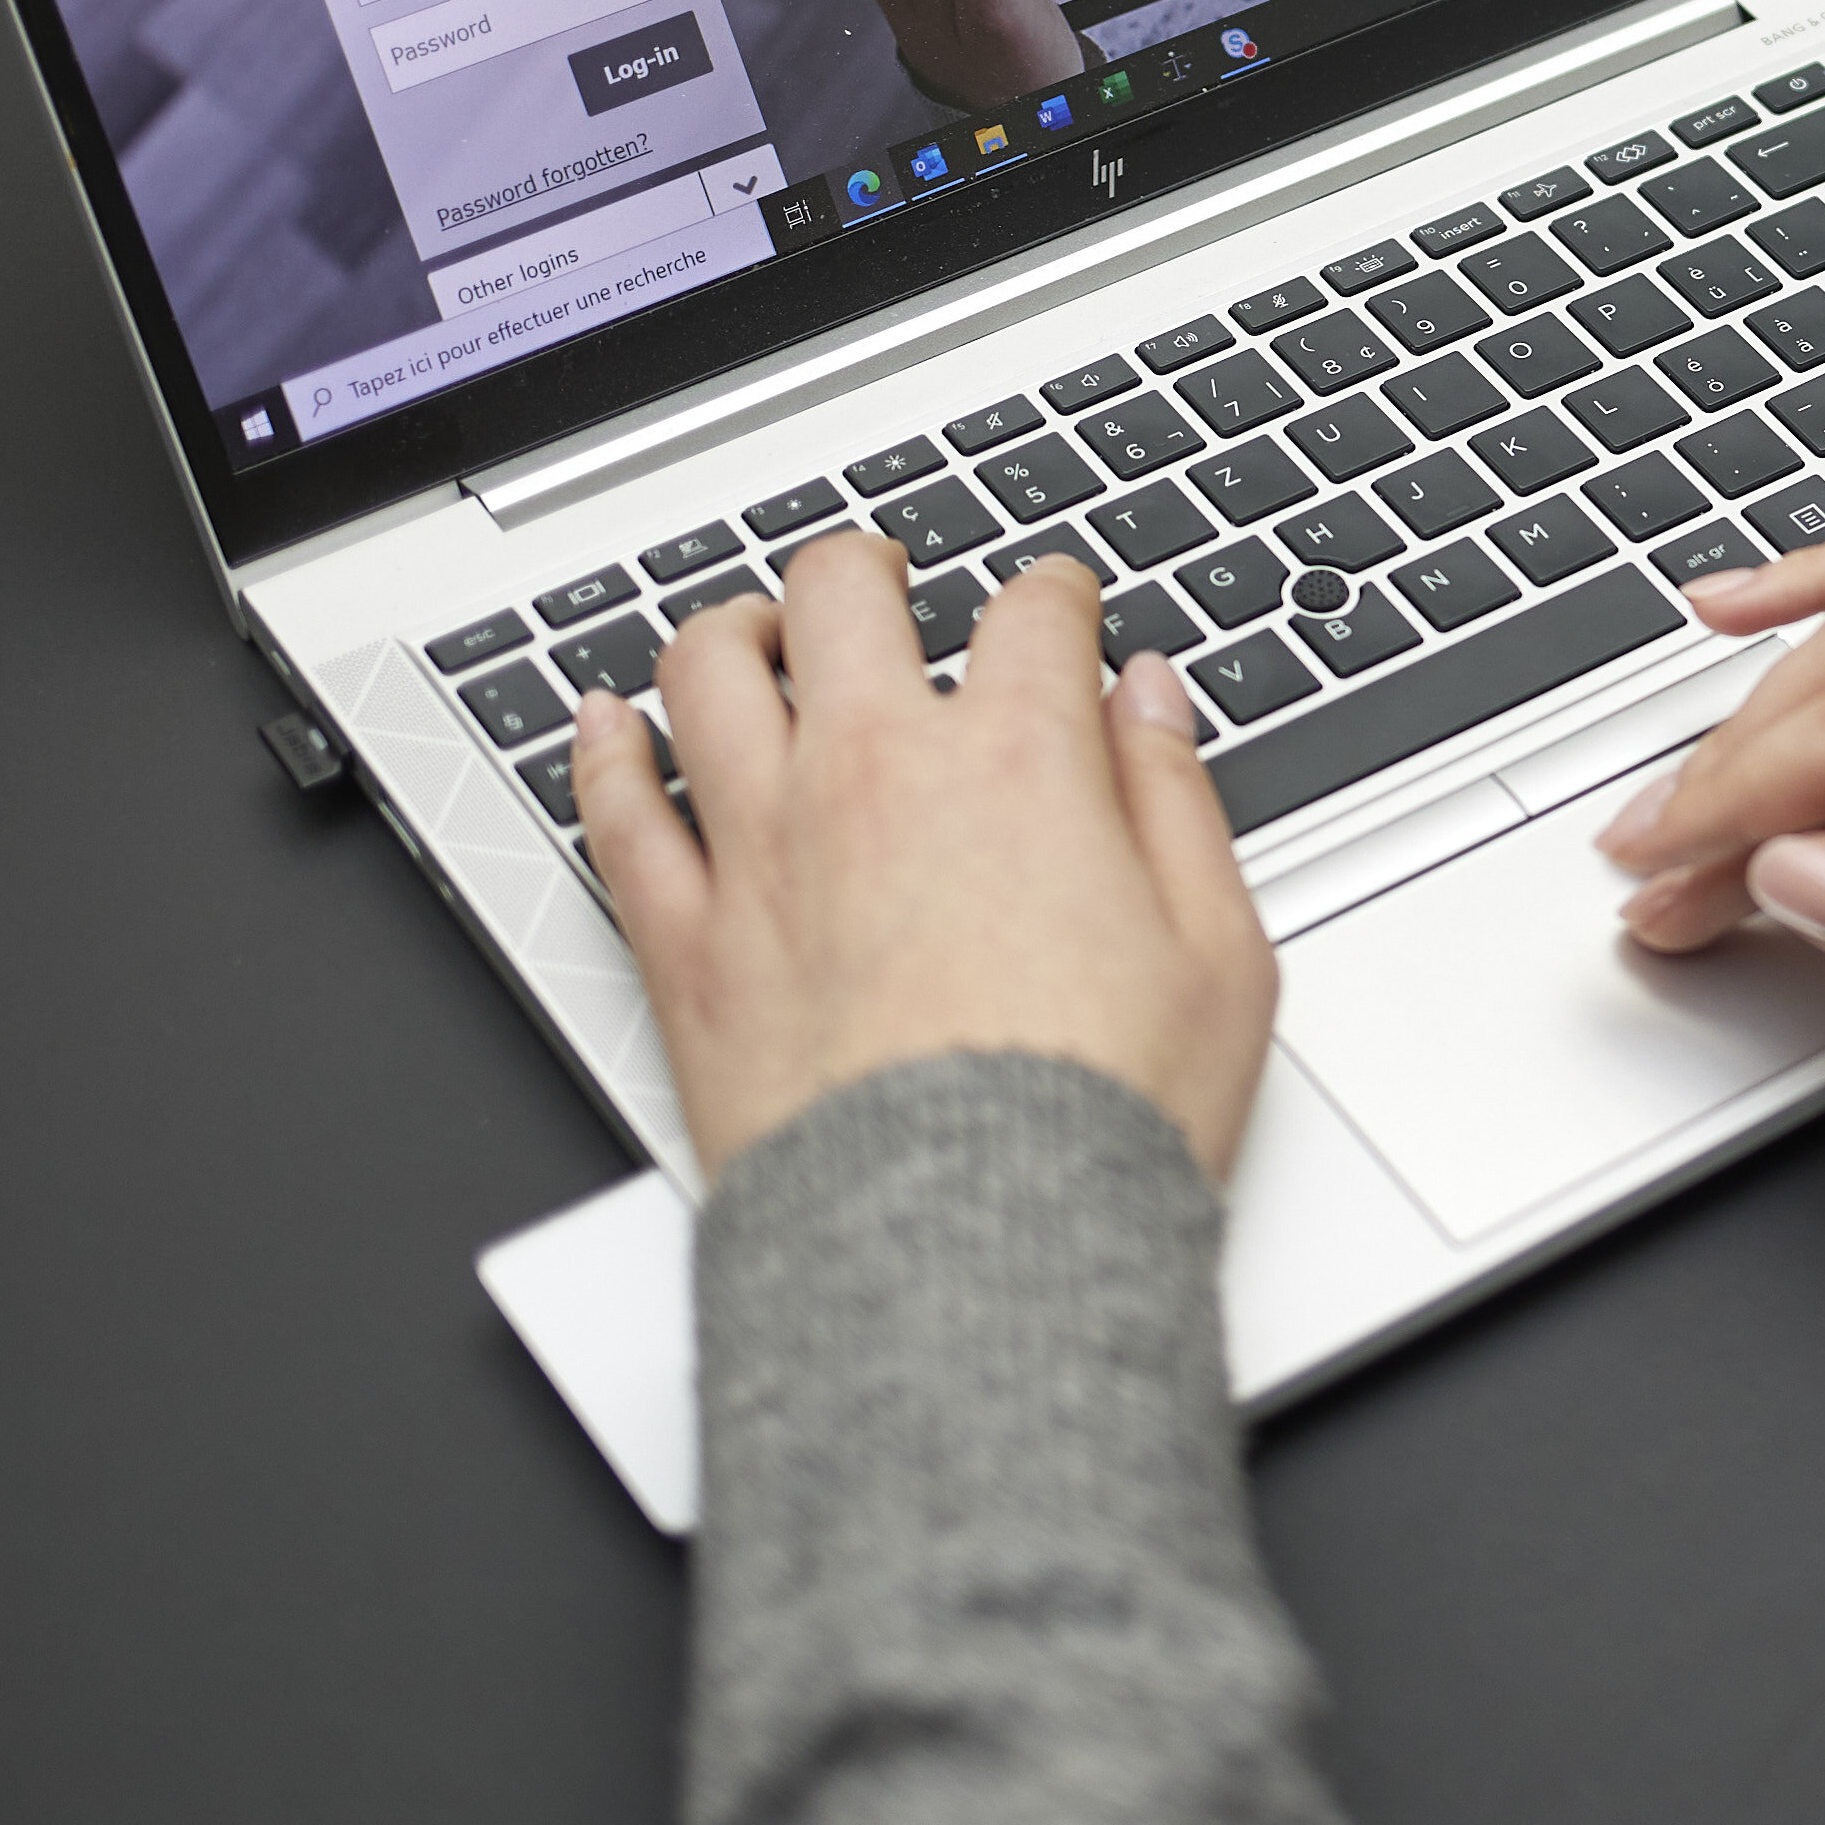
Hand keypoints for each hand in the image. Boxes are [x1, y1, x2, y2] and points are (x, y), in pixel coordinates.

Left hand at [572, 541, 1275, 1180]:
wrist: (964, 1256)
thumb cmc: (1098, 1122)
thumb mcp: (1220, 953)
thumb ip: (1179, 800)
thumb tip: (1150, 703)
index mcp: (1016, 764)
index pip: (1032, 615)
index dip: (1056, 593)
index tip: (1059, 607)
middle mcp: (872, 776)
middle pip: (843, 595)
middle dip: (871, 568)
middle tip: (886, 581)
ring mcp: (763, 850)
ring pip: (706, 671)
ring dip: (734, 628)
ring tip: (755, 631)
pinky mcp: (684, 942)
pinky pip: (614, 810)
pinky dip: (604, 749)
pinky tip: (607, 723)